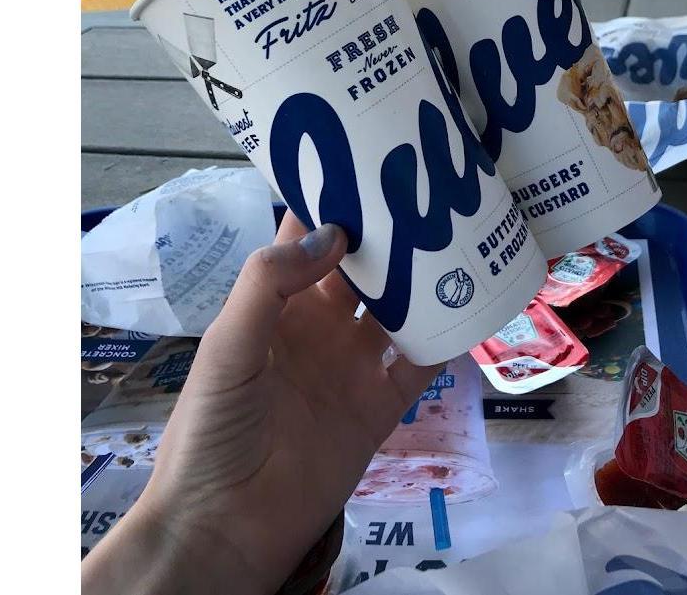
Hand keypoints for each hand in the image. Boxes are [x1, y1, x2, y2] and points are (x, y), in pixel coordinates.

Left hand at [82, 215, 439, 594]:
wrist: (225, 525)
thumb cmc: (213, 428)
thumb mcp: (227, 346)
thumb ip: (269, 284)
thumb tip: (334, 233)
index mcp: (277, 303)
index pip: (307, 237)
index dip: (332, 200)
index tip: (369, 159)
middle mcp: (319, 325)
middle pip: (363, 267)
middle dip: (391, 232)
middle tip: (432, 189)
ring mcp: (353, 364)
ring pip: (398, 308)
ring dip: (425, 279)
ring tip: (463, 236)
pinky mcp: (381, 406)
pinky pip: (421, 364)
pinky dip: (447, 338)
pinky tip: (473, 307)